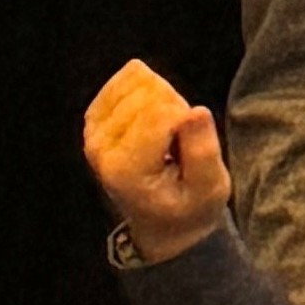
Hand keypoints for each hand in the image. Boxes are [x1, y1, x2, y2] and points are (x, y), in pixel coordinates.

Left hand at [82, 61, 229, 260]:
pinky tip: (152, 115)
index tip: (191, 146)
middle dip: (176, 107)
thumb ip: (203, 152)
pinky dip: (146, 89)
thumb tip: (195, 110)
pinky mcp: (94, 121)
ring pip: (139, 81)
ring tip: (167, 132)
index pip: (163, 112)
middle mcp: (101, 148)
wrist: (161, 225)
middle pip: (151, 93)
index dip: (189, 119)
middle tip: (179, 141)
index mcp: (126, 169)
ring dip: (162, 99)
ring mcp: (93, 134)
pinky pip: (124, 80)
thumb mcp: (211, 189)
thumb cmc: (190, 206)